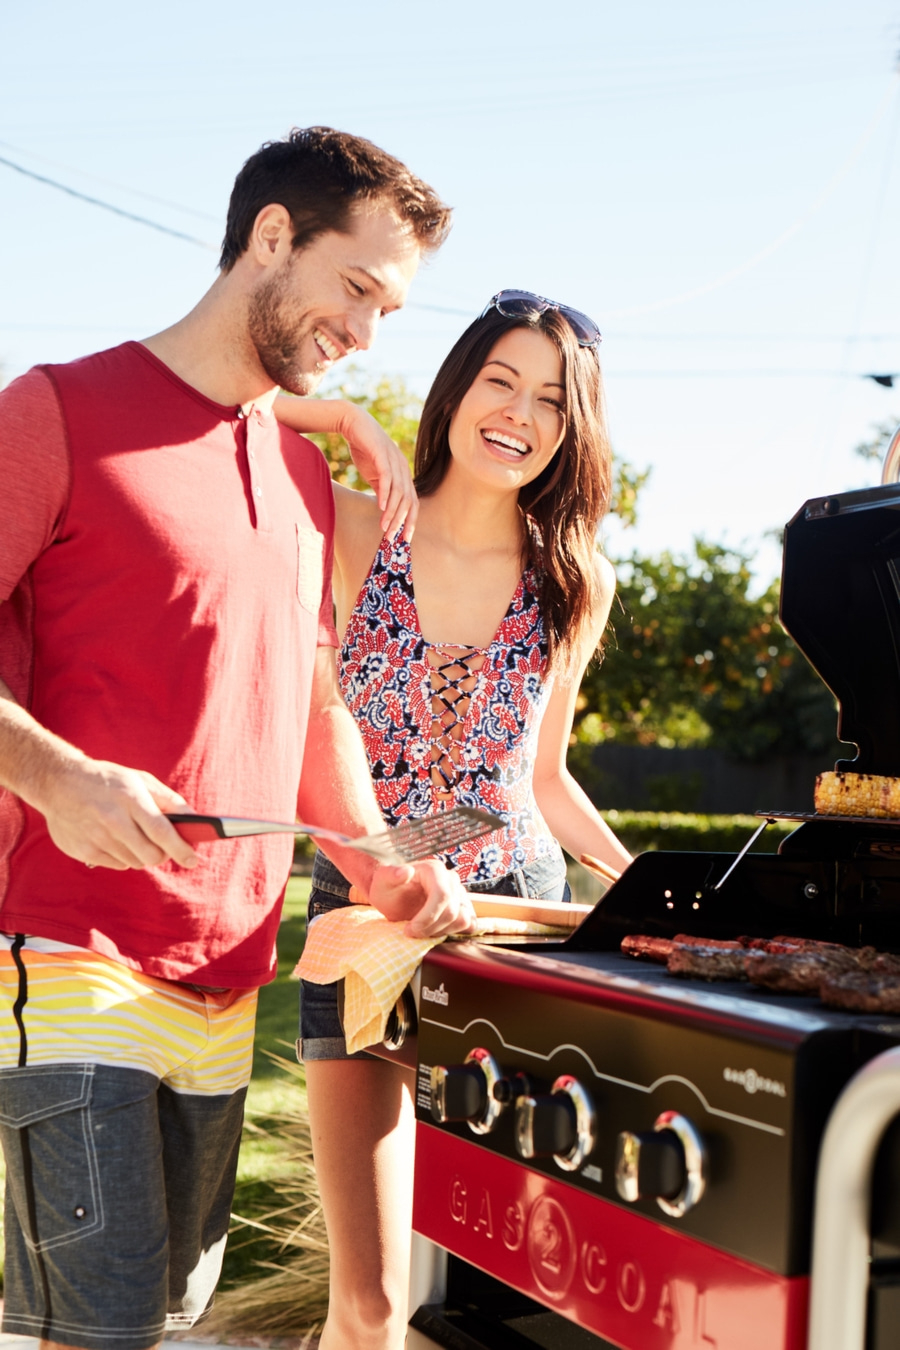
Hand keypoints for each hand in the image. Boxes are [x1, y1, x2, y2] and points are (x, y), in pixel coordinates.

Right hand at [40, 758, 199, 870]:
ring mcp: (97, 837)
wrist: (58, 782)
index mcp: (131, 799)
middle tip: (163, 848)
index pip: (162, 832)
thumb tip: (195, 820)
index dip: (181, 849)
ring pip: (135, 862)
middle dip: (163, 855)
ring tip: (132, 835)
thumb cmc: (108, 781)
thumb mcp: (140, 780)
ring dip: (142, 854)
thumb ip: (169, 800)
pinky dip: (124, 856)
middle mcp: (113, 820)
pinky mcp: (84, 850)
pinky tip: (114, 838)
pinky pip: (118, 864)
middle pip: (151, 855)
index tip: (193, 860)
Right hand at [343, 406, 417, 539]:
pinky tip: (380, 507)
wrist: (353, 423)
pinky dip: (385, 493)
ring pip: (398, 492)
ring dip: (392, 512)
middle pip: (408, 500)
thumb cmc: (365, 448)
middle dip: (401, 522)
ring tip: (384, 527)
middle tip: (392, 538)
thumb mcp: (375, 473)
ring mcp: (394, 460)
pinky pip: (387, 477)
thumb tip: (385, 508)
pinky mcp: (382, 454)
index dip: (410, 521)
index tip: (404, 538)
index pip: (412, 502)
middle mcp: (403, 467)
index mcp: (403, 473)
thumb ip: (382, 489)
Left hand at [368, 859, 475, 937]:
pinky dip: (454, 931)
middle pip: (452, 911)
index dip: (428, 917)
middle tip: (411, 932)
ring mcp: (459, 893)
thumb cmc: (388, 887)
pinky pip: (469, 923)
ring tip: (422, 931)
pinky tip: (436, 931)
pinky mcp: (462, 907)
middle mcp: (450, 879)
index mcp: (433, 870)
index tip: (410, 929)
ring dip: (440, 931)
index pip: (442, 895)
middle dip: (430, 928)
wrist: (393, 895)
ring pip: (462, 919)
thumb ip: (391, 875)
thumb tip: (405, 871)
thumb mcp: (382, 881)